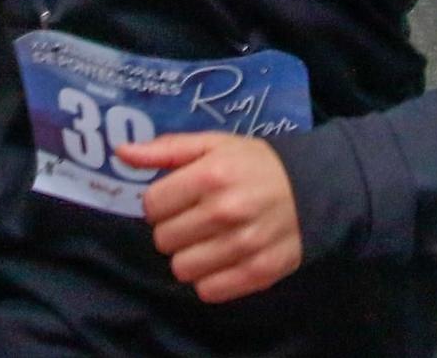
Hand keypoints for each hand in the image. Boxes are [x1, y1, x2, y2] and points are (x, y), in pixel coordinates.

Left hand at [120, 132, 303, 304]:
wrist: (314, 188)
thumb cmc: (254, 164)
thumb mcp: (212, 145)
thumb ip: (166, 149)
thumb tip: (122, 153)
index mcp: (210, 175)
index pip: (151, 205)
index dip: (159, 202)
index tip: (177, 199)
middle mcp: (225, 212)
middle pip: (163, 239)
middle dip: (173, 229)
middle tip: (194, 219)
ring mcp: (243, 245)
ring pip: (181, 269)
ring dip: (189, 256)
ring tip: (207, 240)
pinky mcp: (259, 272)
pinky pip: (208, 291)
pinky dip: (209, 278)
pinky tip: (221, 259)